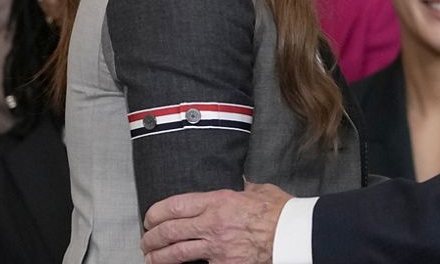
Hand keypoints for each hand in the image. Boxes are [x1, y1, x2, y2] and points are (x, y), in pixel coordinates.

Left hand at [141, 182, 289, 263]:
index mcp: (218, 201)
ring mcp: (216, 247)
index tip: (149, 217)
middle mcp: (212, 223)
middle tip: (146, 241)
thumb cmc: (279, 212)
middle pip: (170, 230)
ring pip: (177, 253)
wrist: (293, 234)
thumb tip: (245, 184)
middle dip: (152, 237)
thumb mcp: (259, 191)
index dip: (157, 212)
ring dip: (159, 257)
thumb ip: (246, 189)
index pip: (176, 206)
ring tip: (151, 258)